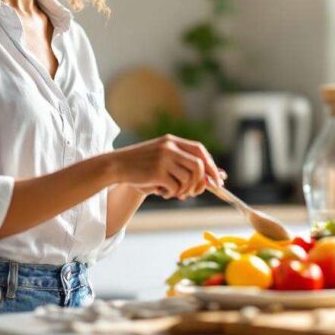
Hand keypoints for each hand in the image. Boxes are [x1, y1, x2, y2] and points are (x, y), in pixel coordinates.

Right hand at [110, 134, 224, 199]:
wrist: (117, 165)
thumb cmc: (142, 165)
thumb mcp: (162, 157)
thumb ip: (183, 163)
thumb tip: (213, 177)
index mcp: (172, 141)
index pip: (200, 150)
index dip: (211, 166)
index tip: (217, 180)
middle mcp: (170, 147)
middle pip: (199, 165)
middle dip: (202, 182)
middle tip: (196, 192)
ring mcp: (163, 159)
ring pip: (188, 178)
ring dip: (185, 190)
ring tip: (176, 193)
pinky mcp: (157, 172)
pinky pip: (175, 187)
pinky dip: (172, 193)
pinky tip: (163, 193)